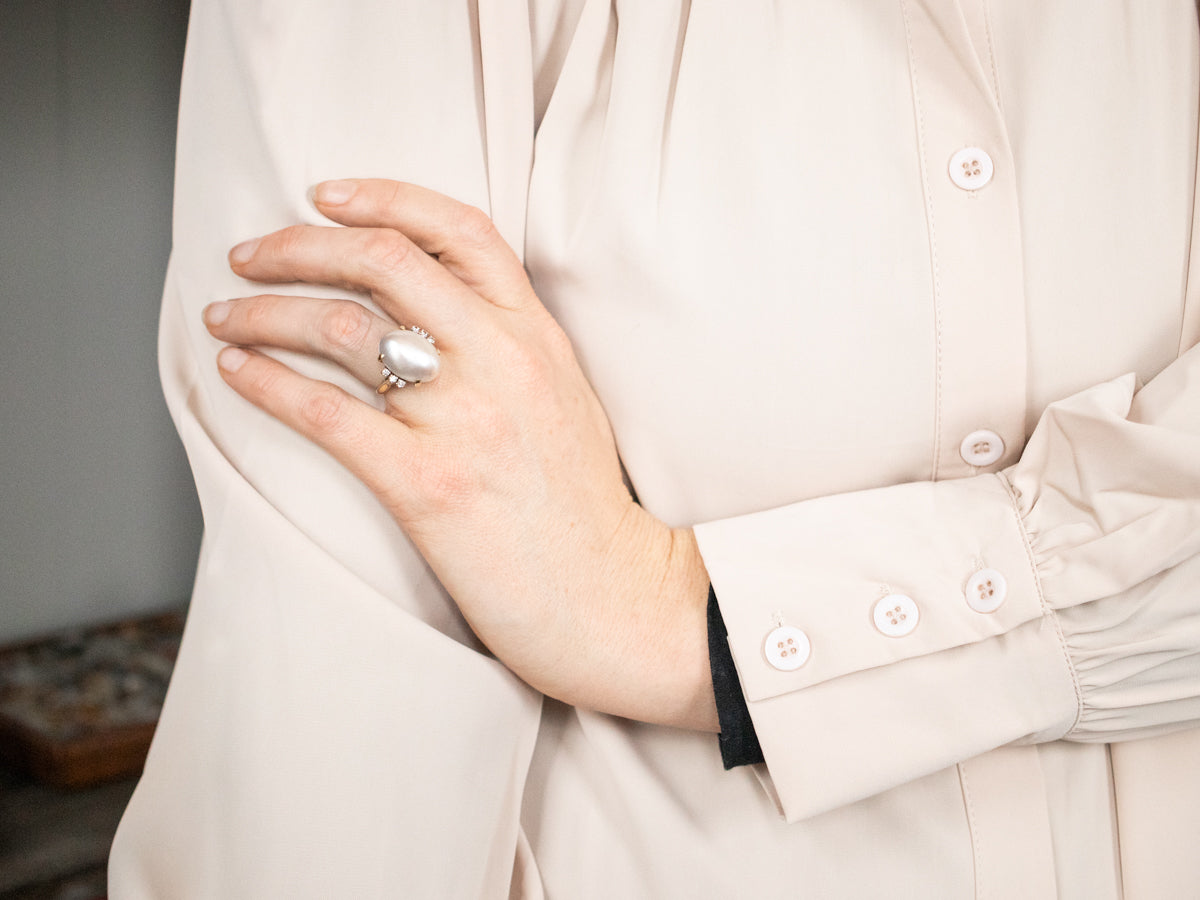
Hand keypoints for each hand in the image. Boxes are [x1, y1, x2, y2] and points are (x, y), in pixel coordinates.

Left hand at [205, 179, 717, 730]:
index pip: (458, 230)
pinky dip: (267, 383)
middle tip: (249, 255)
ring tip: (226, 315)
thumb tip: (432, 307)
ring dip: (264, 311)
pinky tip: (235, 373)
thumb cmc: (581, 504)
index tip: (324, 196)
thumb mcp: (564, 395)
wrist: (611, 595)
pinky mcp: (428, 485)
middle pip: (383, 261)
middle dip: (299, 245)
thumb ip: (510, 342)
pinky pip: (327, 413)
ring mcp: (465, 421)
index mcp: (537, 334)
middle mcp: (502, 361)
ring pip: (342, 328)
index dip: (382, 197)